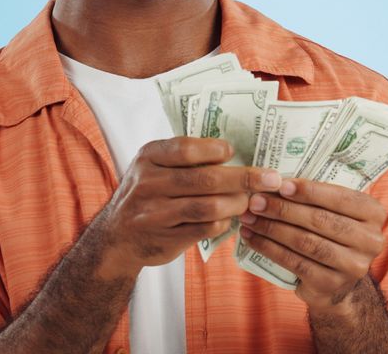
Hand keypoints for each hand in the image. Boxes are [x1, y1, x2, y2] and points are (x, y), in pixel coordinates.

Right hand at [94, 136, 282, 278]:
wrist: (116, 238)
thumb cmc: (146, 194)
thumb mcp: (153, 168)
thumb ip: (183, 159)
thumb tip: (233, 153)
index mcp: (148, 157)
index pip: (186, 148)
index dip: (215, 149)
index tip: (234, 150)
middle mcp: (149, 184)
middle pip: (205, 179)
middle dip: (244, 179)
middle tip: (271, 179)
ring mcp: (156, 213)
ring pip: (208, 207)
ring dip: (237, 204)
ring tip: (253, 201)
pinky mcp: (166, 238)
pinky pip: (205, 229)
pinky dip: (224, 223)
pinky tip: (233, 218)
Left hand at [238, 178, 386, 311]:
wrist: (338, 284)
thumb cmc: (331, 235)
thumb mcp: (336, 212)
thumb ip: (319, 196)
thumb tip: (276, 180)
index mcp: (373, 213)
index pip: (340, 198)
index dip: (309, 191)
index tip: (281, 185)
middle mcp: (370, 240)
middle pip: (320, 220)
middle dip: (283, 209)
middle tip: (255, 201)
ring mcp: (353, 266)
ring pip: (305, 242)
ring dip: (272, 228)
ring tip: (249, 218)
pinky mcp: (331, 284)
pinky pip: (295, 262)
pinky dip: (269, 249)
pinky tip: (252, 239)